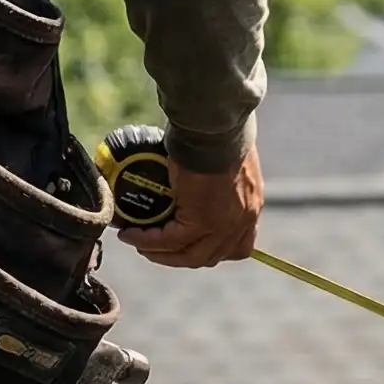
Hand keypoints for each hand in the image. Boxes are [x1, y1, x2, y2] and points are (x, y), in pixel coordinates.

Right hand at [120, 146, 262, 267]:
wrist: (215, 126)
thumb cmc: (219, 133)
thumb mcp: (228, 162)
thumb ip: (219, 178)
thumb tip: (197, 174)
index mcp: (251, 206)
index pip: (239, 245)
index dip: (213, 251)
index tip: (190, 246)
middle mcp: (243, 220)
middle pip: (211, 256)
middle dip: (180, 257)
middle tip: (156, 250)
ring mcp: (225, 224)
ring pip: (190, 255)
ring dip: (162, 255)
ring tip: (140, 244)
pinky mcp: (203, 220)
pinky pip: (171, 240)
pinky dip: (149, 241)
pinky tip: (132, 235)